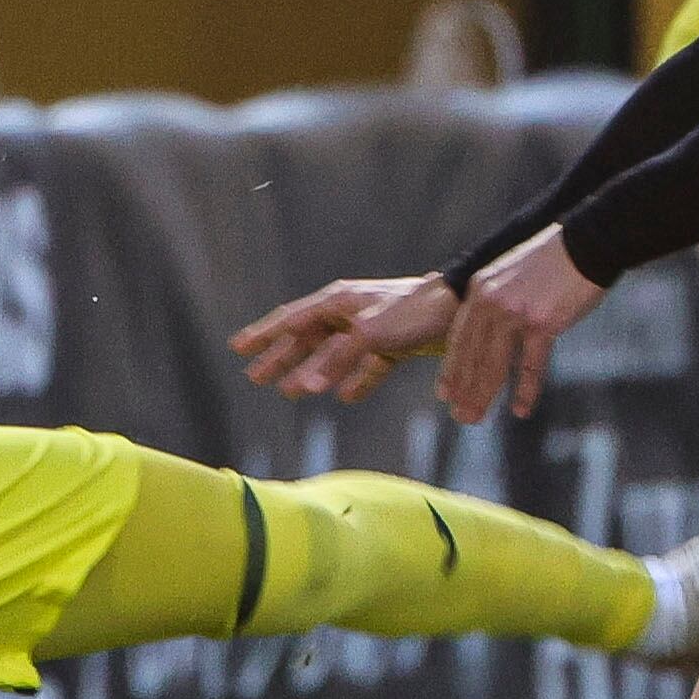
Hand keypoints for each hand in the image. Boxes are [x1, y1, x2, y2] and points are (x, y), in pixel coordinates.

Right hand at [231, 272, 456, 402]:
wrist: (461, 310)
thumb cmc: (413, 313)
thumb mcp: (369, 334)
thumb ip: (336, 359)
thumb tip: (306, 385)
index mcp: (337, 301)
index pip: (290, 320)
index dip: (263, 335)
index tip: (237, 348)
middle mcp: (350, 313)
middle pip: (306, 339)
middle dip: (280, 358)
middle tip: (254, 378)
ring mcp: (371, 329)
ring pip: (332, 355)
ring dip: (310, 373)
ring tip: (290, 392)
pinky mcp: (394, 345)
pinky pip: (366, 367)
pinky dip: (354, 381)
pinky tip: (346, 397)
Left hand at [443, 229, 605, 423]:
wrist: (586, 244)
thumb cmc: (553, 260)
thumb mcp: (510, 272)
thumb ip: (494, 298)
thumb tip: (489, 325)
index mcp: (480, 288)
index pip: (459, 338)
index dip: (451, 369)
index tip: (445, 393)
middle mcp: (491, 301)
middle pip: (473, 356)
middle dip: (465, 390)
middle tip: (460, 417)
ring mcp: (515, 313)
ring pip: (494, 364)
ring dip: (484, 395)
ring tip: (476, 418)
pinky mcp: (542, 323)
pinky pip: (530, 365)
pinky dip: (525, 390)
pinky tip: (520, 410)